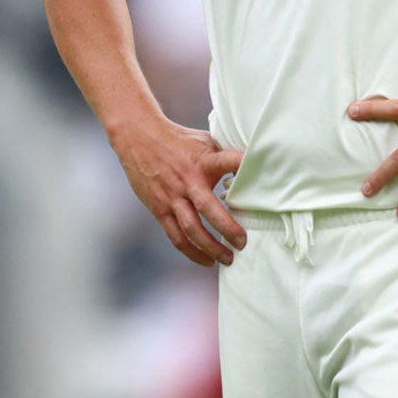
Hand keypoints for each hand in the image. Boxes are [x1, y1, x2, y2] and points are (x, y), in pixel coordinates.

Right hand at [114, 120, 245, 265]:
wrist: (138, 137)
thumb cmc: (178, 140)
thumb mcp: (204, 141)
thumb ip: (224, 155)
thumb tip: (254, 165)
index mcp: (202, 161)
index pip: (226, 162)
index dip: (241, 166)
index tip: (259, 173)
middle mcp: (187, 181)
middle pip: (208, 208)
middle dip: (228, 229)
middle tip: (243, 243)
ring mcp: (172, 197)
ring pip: (191, 229)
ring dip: (211, 247)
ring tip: (227, 259)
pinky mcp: (159, 208)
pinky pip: (176, 236)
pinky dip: (192, 252)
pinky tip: (206, 260)